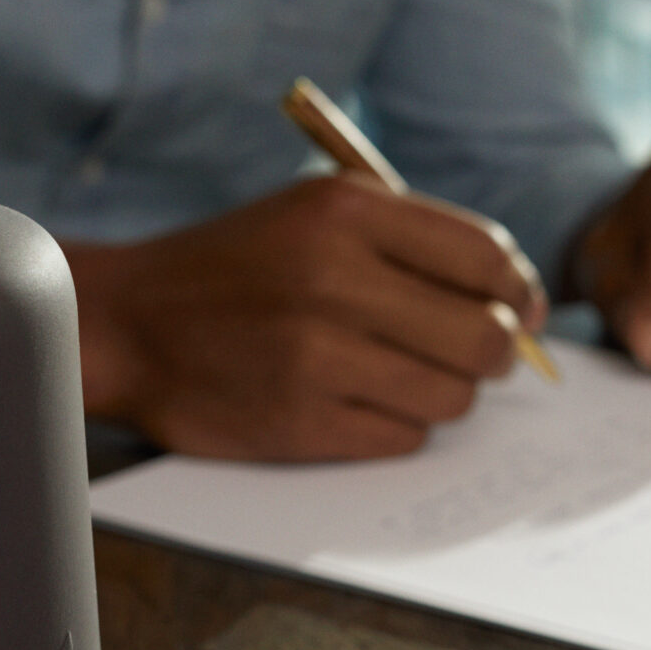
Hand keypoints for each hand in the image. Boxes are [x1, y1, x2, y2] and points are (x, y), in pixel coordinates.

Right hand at [63, 174, 544, 460]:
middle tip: (474, 354)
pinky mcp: (299, 422)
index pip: (486, 258)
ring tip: (399, 374)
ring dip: (443, 393)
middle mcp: (331, 278)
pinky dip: (396, 426)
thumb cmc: (239, 266)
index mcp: (344, 211)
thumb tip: (523, 304)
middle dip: (495, 352)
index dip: (519, 292)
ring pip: (452, 396)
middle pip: (484, 337)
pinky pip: (404, 438)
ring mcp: (314, 356)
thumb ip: (416, 240)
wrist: (127, 324)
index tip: (520, 310)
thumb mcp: (316, 212)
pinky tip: (357, 402)